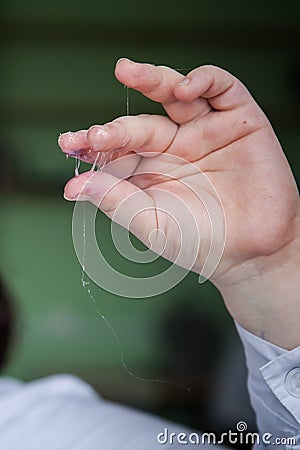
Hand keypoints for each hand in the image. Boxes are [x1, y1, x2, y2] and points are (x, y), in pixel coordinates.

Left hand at [59, 58, 299, 347]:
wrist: (253, 251)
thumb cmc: (202, 242)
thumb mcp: (152, 224)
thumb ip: (116, 201)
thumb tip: (74, 185)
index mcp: (151, 170)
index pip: (117, 149)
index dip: (94, 143)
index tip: (70, 144)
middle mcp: (175, 146)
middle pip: (140, 124)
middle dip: (117, 127)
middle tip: (97, 134)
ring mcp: (205, 131)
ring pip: (175, 94)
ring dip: (152, 80)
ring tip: (127, 72)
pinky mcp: (238, 120)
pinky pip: (221, 89)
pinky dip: (203, 80)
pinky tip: (183, 90)